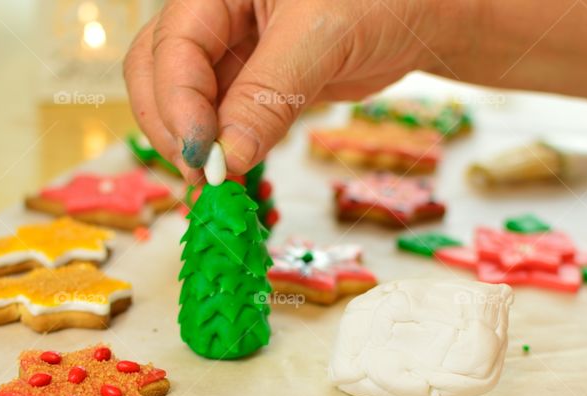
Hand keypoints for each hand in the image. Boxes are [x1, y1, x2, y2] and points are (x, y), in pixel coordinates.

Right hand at [124, 0, 470, 180]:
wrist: (427, 13)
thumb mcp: (323, 35)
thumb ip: (270, 93)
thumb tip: (230, 157)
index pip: (172, 45)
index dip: (178, 104)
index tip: (202, 155)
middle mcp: (216, 14)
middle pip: (159, 74)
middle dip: (174, 128)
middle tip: (203, 178)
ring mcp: (232, 50)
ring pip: (184, 102)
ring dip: (192, 146)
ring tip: (215, 188)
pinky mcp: (254, 83)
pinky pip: (220, 118)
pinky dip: (221, 149)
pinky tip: (229, 178)